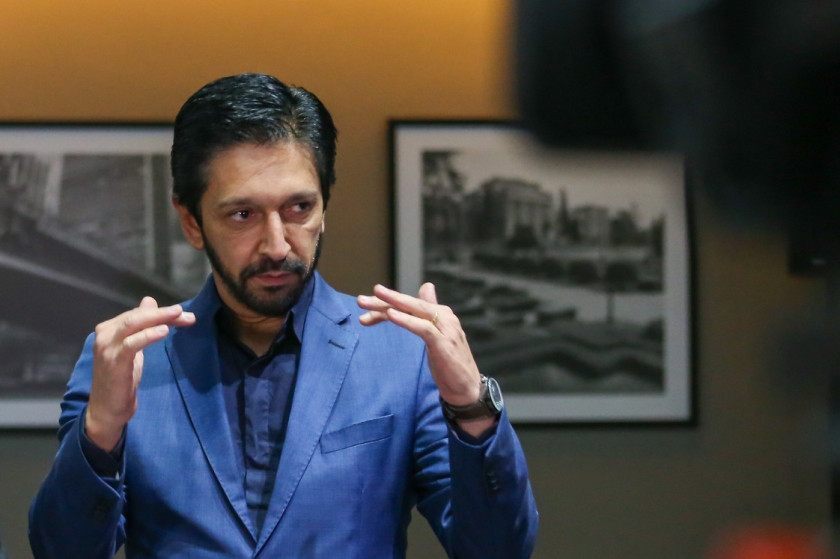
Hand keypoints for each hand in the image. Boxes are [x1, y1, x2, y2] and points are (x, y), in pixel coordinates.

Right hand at [85, 297, 194, 450]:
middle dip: (162, 312)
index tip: (184, 313)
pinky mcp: (114, 362)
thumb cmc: (121, 379)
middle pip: (137, 316)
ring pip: (134, 324)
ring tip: (179, 315)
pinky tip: (164, 331)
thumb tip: (149, 301)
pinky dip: (148, 335)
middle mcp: (104, 335)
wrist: (106, 409)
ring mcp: (107, 348)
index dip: (161, 311)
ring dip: (159, 318)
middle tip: (185, 312)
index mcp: (109, 329)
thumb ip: (140, 326)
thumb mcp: (133, 348)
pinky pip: (131, 343)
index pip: (138, 314)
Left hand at [357, 283, 494, 436]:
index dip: (387, 303)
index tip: (365, 305)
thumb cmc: (450, 363)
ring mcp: (446, 329)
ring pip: (416, 311)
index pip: (411, 304)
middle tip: (361, 299)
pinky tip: (391, 315)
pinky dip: (406, 320)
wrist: (467, 389)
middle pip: (411, 304)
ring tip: (370, 302)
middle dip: (385, 300)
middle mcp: (445, 317)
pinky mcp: (444, 343)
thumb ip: (430, 311)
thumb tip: (426, 286)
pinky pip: (422, 328)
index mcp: (442, 314)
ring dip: (391, 306)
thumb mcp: (437, 334)